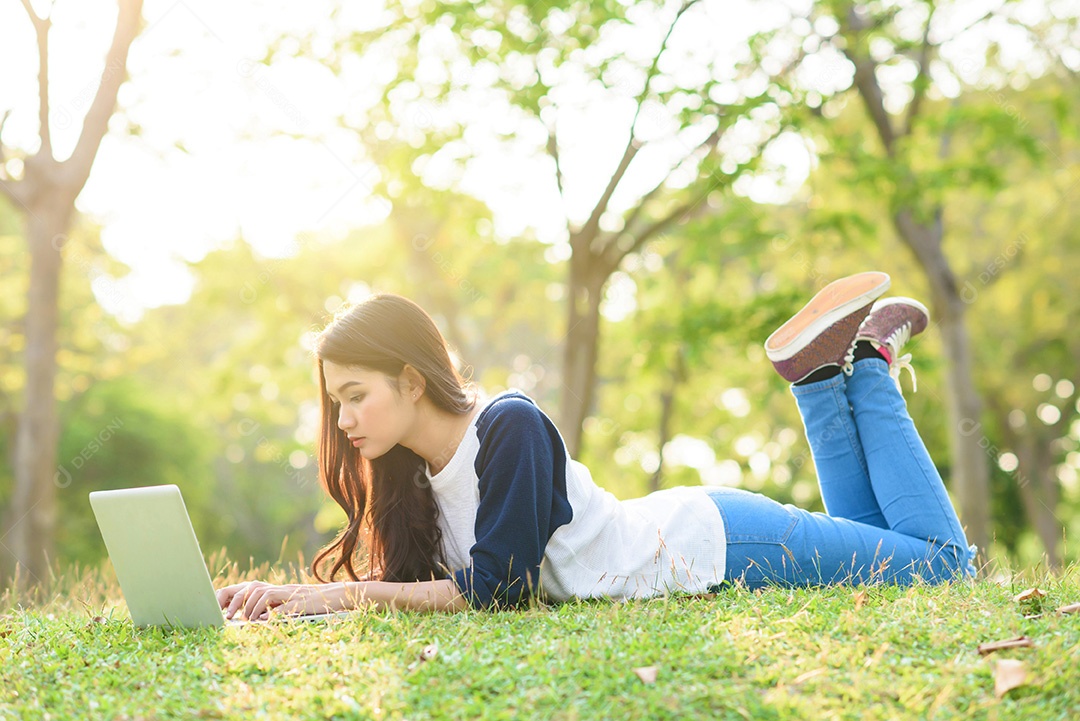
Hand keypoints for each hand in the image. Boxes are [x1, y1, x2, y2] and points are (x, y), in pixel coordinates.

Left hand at [216, 580, 340, 620]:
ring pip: (263, 594)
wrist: (334, 596)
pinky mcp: (300, 602)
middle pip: (251, 588)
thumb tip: (252, 618)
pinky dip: (272, 613)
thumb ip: (268, 608)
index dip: (229, 596)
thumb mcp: (284, 605)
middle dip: (236, 601)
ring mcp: (289, 594)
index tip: (216, 608)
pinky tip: (266, 620)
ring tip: (247, 620)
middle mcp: (278, 588)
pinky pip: (283, 607)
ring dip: (251, 608)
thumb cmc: (307, 604)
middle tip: (228, 616)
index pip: (245, 588)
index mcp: (272, 589)